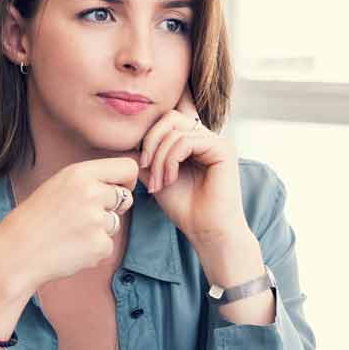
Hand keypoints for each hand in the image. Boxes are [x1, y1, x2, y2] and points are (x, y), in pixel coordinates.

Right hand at [0, 156, 140, 304]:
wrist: (16, 253)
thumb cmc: (35, 219)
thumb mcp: (59, 186)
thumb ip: (89, 182)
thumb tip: (122, 186)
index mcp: (80, 174)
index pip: (127, 167)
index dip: (126, 181)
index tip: (118, 189)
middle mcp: (91, 193)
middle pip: (125, 197)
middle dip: (112, 208)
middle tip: (84, 218)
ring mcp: (97, 220)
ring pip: (115, 223)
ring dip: (100, 230)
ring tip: (70, 234)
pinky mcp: (99, 245)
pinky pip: (108, 246)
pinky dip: (94, 250)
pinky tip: (71, 249)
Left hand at [139, 95, 249, 249]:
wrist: (206, 231)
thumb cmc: (184, 208)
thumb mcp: (156, 175)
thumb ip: (146, 155)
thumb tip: (125, 139)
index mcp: (195, 141)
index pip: (166, 121)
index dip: (148, 138)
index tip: (141, 166)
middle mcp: (208, 137)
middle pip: (170, 118)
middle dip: (151, 142)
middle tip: (145, 168)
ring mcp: (217, 141)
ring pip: (175, 131)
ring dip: (158, 158)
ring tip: (158, 182)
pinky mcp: (223, 149)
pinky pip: (185, 141)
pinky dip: (170, 160)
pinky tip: (169, 180)